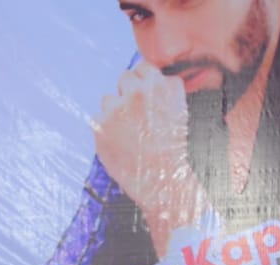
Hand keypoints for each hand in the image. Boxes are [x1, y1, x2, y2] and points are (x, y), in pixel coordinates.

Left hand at [93, 62, 204, 249]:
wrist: (165, 183)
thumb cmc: (177, 154)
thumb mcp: (182, 115)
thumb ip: (165, 94)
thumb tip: (151, 81)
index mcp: (162, 87)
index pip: (144, 67)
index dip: (144, 82)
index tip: (145, 96)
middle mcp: (139, 92)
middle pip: (125, 78)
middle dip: (128, 93)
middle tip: (135, 116)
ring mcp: (117, 107)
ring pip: (108, 98)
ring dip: (114, 111)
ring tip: (128, 135)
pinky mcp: (100, 124)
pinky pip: (98, 119)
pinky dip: (105, 131)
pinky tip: (119, 145)